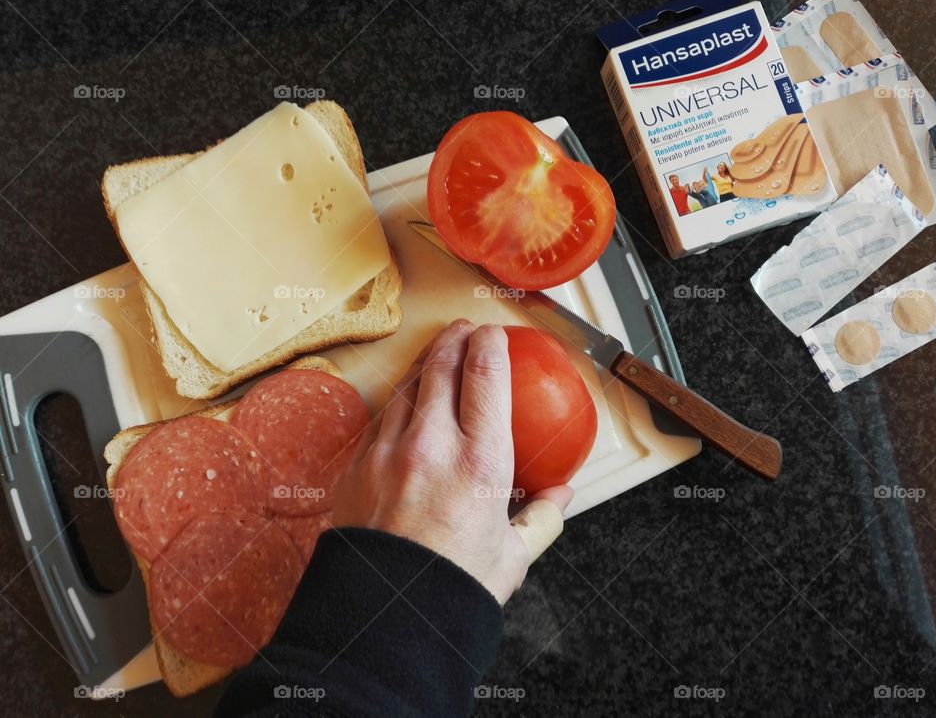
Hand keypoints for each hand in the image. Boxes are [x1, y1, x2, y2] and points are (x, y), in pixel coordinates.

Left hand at [333, 319, 573, 603]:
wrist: (383, 621)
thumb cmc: (450, 591)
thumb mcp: (511, 558)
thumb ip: (541, 519)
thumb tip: (561, 497)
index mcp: (480, 463)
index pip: (485, 375)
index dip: (491, 343)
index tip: (495, 334)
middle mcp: (431, 446)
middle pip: (441, 365)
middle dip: (455, 339)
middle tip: (464, 331)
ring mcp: (387, 453)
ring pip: (406, 387)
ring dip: (424, 366)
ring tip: (436, 358)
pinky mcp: (356, 467)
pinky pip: (379, 420)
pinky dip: (397, 406)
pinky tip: (405, 409)